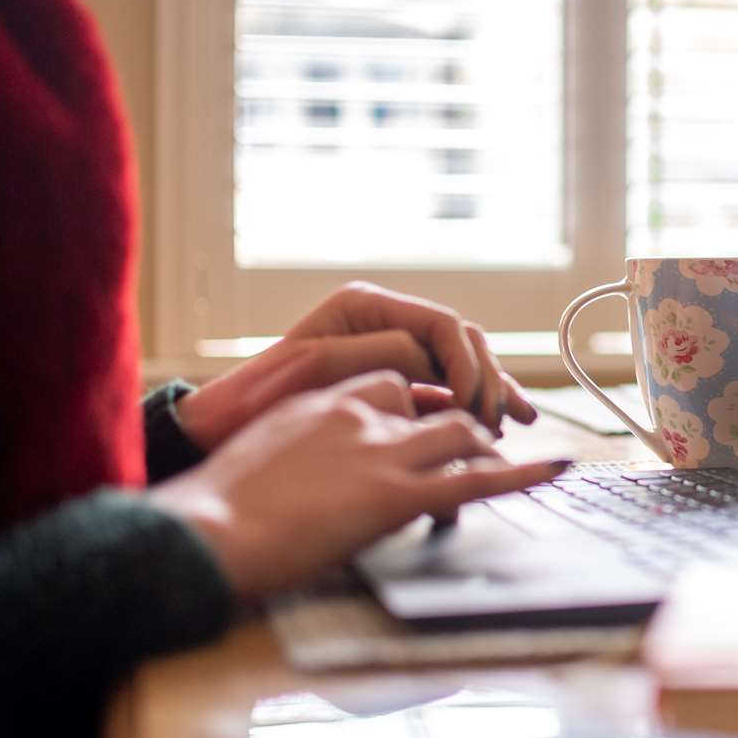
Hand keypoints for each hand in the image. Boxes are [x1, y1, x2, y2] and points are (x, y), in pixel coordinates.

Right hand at [150, 370, 566, 600]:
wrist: (205, 533)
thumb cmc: (216, 512)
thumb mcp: (264, 459)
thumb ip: (300, 452)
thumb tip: (311, 477)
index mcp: (323, 399)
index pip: (395, 383)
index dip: (422, 405)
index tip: (434, 423)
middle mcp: (359, 413)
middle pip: (435, 401)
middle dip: (467, 419)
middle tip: (484, 443)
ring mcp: (381, 451)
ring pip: (462, 432)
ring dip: (488, 445)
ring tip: (507, 465)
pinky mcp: (396, 494)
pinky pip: (477, 478)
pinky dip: (525, 472)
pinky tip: (557, 467)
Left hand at [174, 281, 537, 450]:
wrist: (223, 431)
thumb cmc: (258, 398)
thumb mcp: (317, 367)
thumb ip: (381, 355)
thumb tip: (433, 364)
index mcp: (365, 306)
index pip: (441, 326)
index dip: (466, 363)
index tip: (471, 404)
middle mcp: (384, 323)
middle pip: (461, 342)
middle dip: (487, 379)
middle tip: (497, 421)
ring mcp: (390, 353)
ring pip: (462, 364)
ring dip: (491, 392)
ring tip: (514, 421)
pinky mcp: (394, 385)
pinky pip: (447, 389)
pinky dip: (474, 405)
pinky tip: (498, 423)